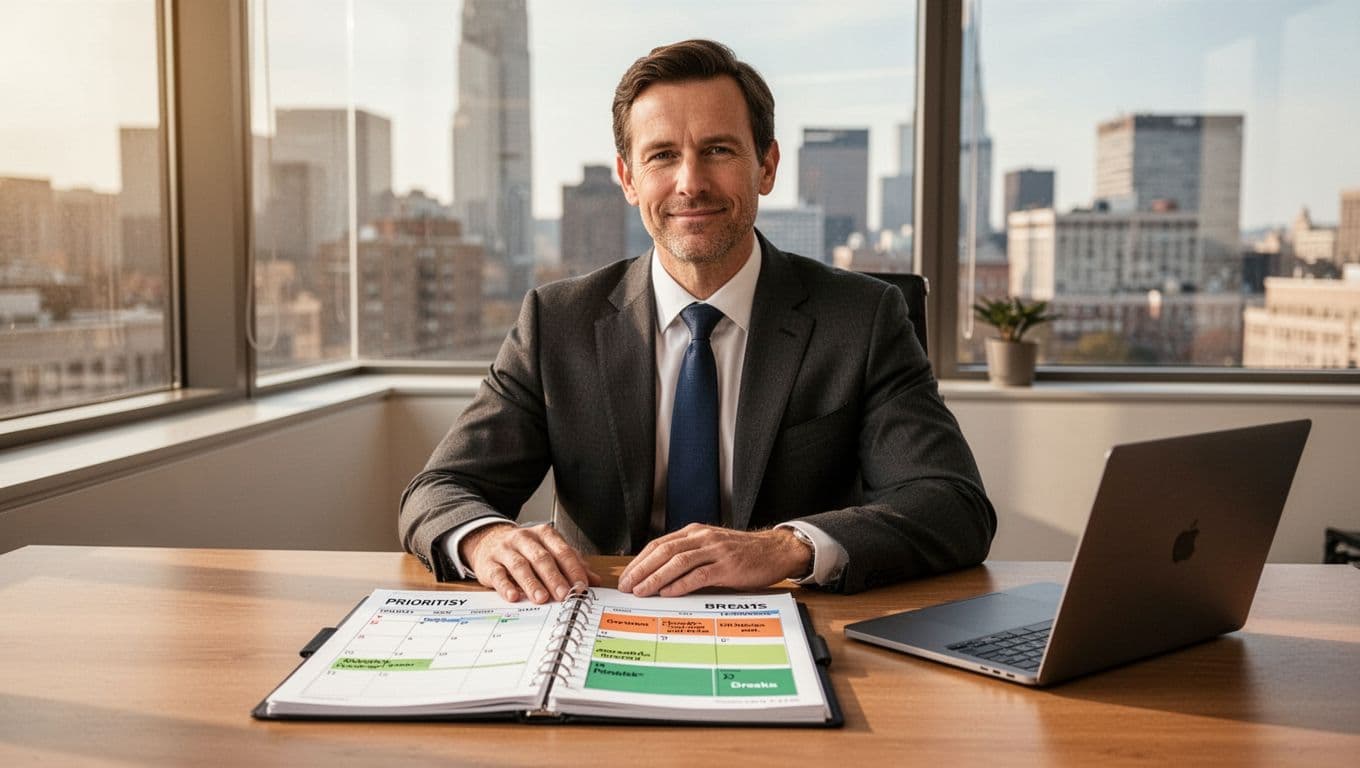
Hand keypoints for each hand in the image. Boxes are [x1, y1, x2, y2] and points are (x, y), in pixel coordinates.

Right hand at [460, 523, 601, 603]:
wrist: (488, 540)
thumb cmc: (526, 550)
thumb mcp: (550, 552)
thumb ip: (572, 565)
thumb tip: (595, 581)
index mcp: (544, 534)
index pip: (562, 551)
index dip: (573, 569)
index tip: (581, 586)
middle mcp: (524, 539)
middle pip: (541, 558)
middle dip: (554, 578)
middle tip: (564, 595)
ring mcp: (505, 550)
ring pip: (520, 565)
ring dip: (532, 583)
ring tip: (541, 598)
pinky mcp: (489, 563)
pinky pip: (498, 575)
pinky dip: (505, 586)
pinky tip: (513, 597)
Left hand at [616, 525, 812, 596]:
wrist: (775, 550)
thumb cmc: (743, 553)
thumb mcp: (712, 547)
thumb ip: (689, 556)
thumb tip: (659, 577)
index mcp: (695, 532)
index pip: (659, 544)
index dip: (640, 560)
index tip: (627, 576)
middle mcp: (703, 537)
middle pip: (664, 551)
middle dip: (642, 569)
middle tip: (627, 586)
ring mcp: (716, 550)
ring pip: (678, 561)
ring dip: (656, 577)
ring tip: (642, 591)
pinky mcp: (728, 566)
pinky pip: (700, 575)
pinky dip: (681, 584)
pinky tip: (668, 593)